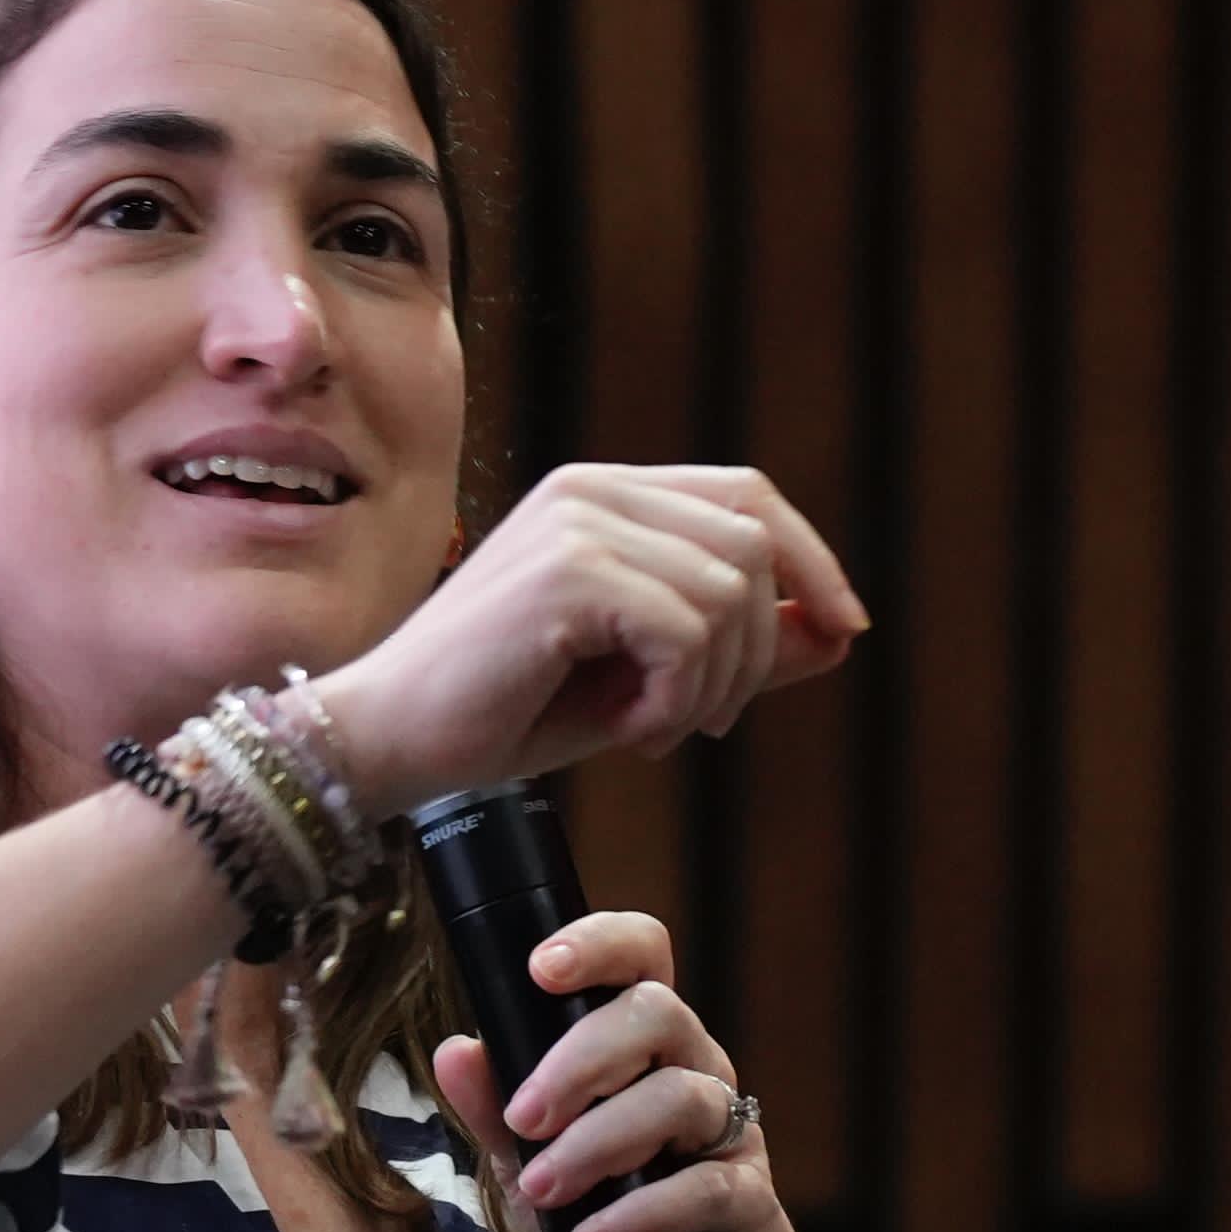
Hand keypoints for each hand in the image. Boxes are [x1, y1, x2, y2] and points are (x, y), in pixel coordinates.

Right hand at [309, 463, 864, 811]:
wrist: (388, 742)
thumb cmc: (500, 714)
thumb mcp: (641, 680)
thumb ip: (733, 649)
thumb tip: (837, 633)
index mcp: (601, 495)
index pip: (747, 497)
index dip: (811, 561)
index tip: (842, 632)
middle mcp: (590, 489)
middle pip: (754, 541)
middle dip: (761, 647)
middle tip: (707, 722)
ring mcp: (577, 523)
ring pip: (731, 594)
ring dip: (713, 686)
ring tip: (649, 729)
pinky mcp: (568, 572)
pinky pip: (688, 633)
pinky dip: (676, 700)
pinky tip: (625, 734)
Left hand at [426, 908, 826, 1231]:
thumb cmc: (619, 1220)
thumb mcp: (543, 1167)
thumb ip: (499, 1114)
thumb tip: (454, 1052)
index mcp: (646, 1045)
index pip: (642, 956)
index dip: (600, 944)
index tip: (541, 969)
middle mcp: (696, 1070)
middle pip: (659, 1013)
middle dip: (580, 1059)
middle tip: (524, 1119)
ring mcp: (731, 1133)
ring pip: (681, 1096)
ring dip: (600, 1141)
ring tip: (543, 1190)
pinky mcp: (751, 1203)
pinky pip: (707, 1188)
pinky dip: (642, 1212)